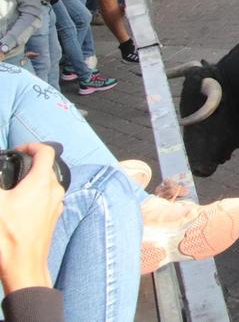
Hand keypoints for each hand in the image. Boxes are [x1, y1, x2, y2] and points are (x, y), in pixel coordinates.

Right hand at [0, 143, 64, 292]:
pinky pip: (48, 197)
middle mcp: (55, 190)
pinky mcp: (54, 216)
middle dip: (30, 163)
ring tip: (14, 186)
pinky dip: (36, 194)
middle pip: (47, 166)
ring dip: (33, 179)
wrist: (23, 265)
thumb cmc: (9, 234)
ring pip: (48, 182)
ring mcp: (57, 204)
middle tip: (12, 167)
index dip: (31, 145)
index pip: (46, 151)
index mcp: (43, 181)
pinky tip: (21, 204)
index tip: (17, 150)